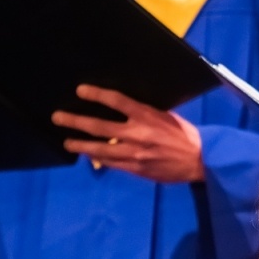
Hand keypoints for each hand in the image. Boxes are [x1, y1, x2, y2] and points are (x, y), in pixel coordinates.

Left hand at [55, 84, 203, 182]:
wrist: (200, 160)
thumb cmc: (184, 135)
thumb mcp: (165, 117)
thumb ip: (143, 115)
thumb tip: (122, 112)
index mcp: (147, 115)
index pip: (116, 101)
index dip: (97, 94)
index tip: (81, 90)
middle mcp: (137, 133)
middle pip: (99, 126)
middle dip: (76, 121)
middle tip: (58, 117)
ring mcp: (134, 153)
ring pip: (100, 148)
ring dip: (80, 145)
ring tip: (67, 143)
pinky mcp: (136, 168)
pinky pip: (111, 162)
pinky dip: (98, 158)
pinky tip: (88, 156)